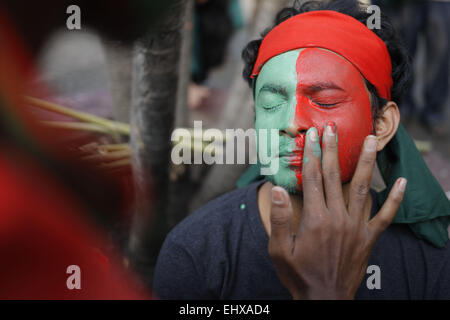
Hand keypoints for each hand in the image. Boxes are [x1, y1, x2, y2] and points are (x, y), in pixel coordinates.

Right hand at [268, 123, 406, 299]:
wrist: (325, 299)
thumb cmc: (299, 275)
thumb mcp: (279, 250)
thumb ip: (280, 219)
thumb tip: (278, 189)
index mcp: (315, 219)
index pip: (313, 179)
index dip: (311, 155)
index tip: (311, 136)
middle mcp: (338, 218)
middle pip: (335, 177)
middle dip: (333, 150)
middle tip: (333, 129)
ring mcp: (356, 227)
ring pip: (363, 188)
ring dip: (366, 163)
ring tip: (371, 141)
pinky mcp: (369, 238)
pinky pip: (385, 216)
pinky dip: (394, 200)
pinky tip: (401, 182)